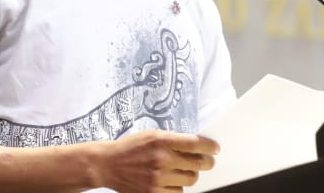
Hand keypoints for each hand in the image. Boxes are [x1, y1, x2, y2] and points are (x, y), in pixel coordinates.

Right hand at [93, 130, 218, 192]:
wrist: (108, 164)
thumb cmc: (130, 148)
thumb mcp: (152, 135)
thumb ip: (173, 139)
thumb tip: (197, 145)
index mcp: (161, 140)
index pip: (195, 144)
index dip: (210, 147)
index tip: (215, 148)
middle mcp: (161, 159)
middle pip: (198, 164)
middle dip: (207, 163)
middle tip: (207, 161)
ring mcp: (157, 179)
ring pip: (190, 180)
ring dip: (189, 175)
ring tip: (180, 170)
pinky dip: (177, 188)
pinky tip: (170, 181)